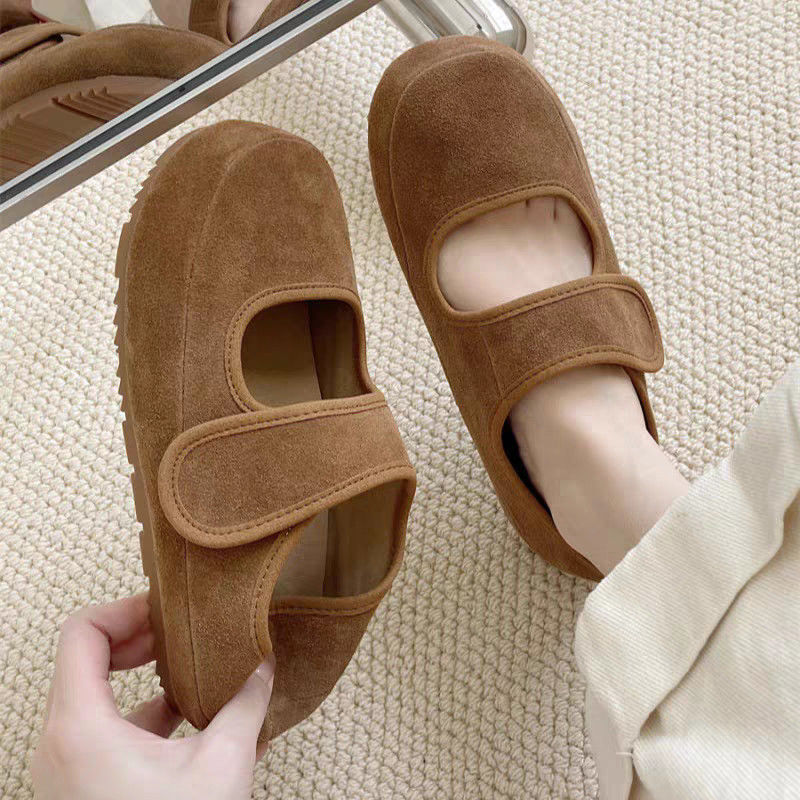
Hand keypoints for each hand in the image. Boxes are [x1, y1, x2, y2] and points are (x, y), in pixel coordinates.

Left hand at [32, 594, 273, 799]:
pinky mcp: (83, 791)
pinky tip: (197, 722)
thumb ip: (246, 704)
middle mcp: (60, 744)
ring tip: (194, 672)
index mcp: (80, 727)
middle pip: (86, 658)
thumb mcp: (220, 765)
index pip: (82, 631)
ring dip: (146, 679)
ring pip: (97, 697)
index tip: (169, 612)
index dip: (127, 608)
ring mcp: (68, 770)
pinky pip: (105, 733)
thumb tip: (266, 665)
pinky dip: (144, 716)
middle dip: (140, 639)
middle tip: (182, 634)